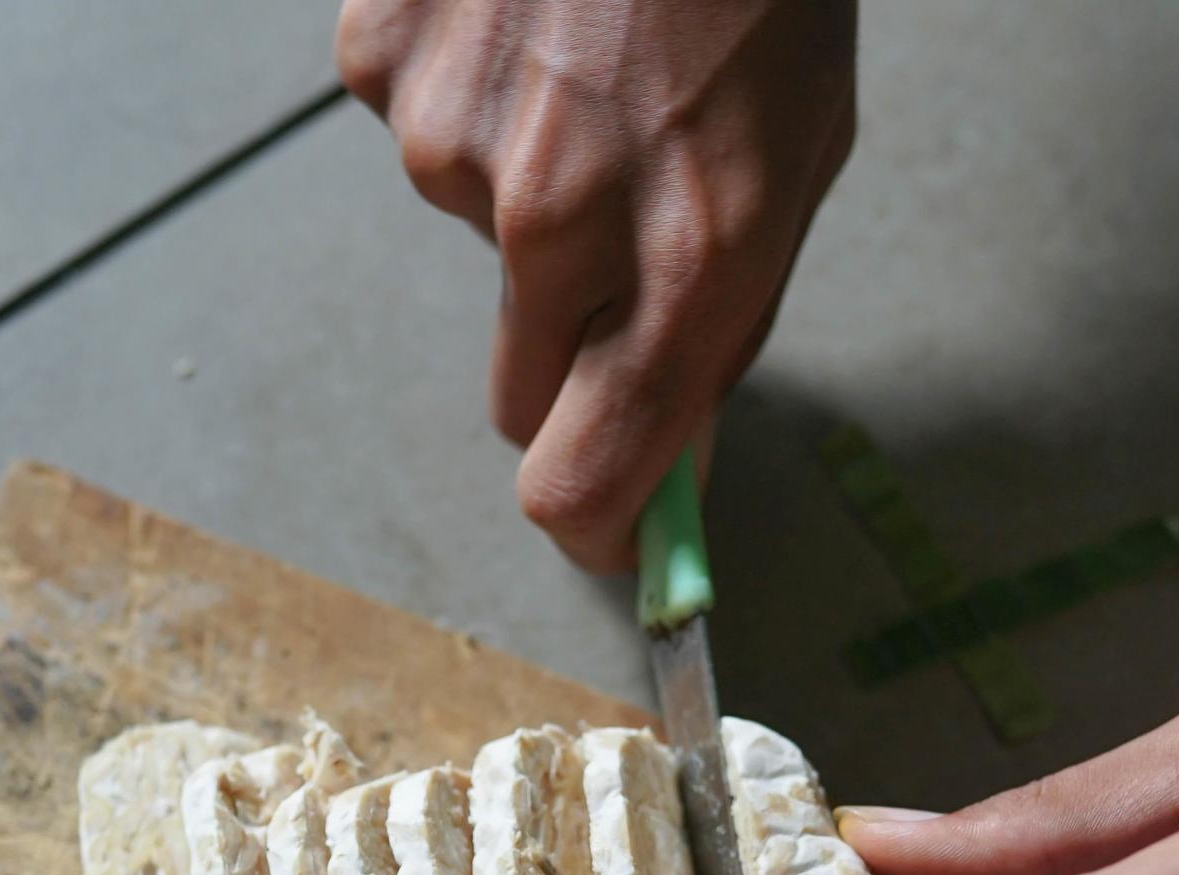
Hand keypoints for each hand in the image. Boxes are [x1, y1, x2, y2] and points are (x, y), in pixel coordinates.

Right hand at [336, 0, 857, 568]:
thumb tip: (665, 468)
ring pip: (472, 235)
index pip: (582, 485)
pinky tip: (526, 20)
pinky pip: (416, 127)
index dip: (594, 520)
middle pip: (516, 387)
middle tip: (619, 229)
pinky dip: (465, 93)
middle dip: (565, 346)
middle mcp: (560, 217)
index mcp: (689, 256)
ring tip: (590, 66)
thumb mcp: (795, 161)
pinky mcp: (384, 65)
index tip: (608, 521)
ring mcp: (452, 141)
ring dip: (522, 183)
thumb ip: (720, 327)